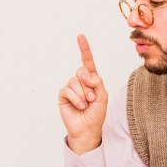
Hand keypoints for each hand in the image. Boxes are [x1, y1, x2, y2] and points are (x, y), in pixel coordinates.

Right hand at [58, 34, 108, 154]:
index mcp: (91, 79)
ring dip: (83, 94)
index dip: (84, 49)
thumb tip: (85, 74)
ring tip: (86, 104)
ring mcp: (71, 87)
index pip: (88, 62)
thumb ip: (98, 82)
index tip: (80, 37)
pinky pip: (68, 90)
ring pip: (75, 81)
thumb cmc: (96, 114)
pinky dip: (76, 99)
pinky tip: (79, 106)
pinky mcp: (63, 95)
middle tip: (92, 98)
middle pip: (82, 71)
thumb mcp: (103, 96)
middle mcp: (80, 81)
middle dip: (89, 85)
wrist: (87, 129)